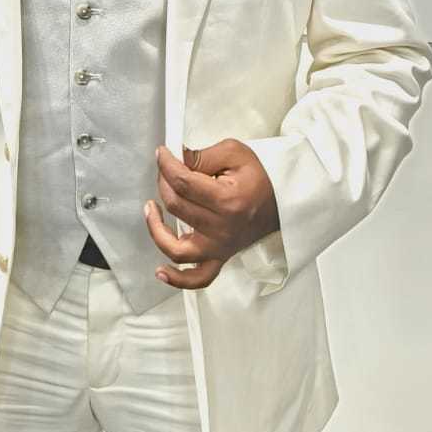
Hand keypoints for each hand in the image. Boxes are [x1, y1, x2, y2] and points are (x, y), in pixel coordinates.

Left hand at [144, 140, 280, 289]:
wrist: (281, 201)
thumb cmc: (258, 176)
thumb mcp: (234, 153)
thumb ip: (202, 156)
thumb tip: (175, 159)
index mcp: (227, 200)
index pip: (183, 183)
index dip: (166, 165)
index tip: (162, 153)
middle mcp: (222, 229)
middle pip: (176, 206)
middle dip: (164, 183)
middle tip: (165, 171)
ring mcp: (219, 248)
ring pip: (177, 249)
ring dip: (156, 229)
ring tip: (151, 208)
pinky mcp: (220, 258)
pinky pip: (197, 279)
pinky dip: (177, 279)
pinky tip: (160, 270)